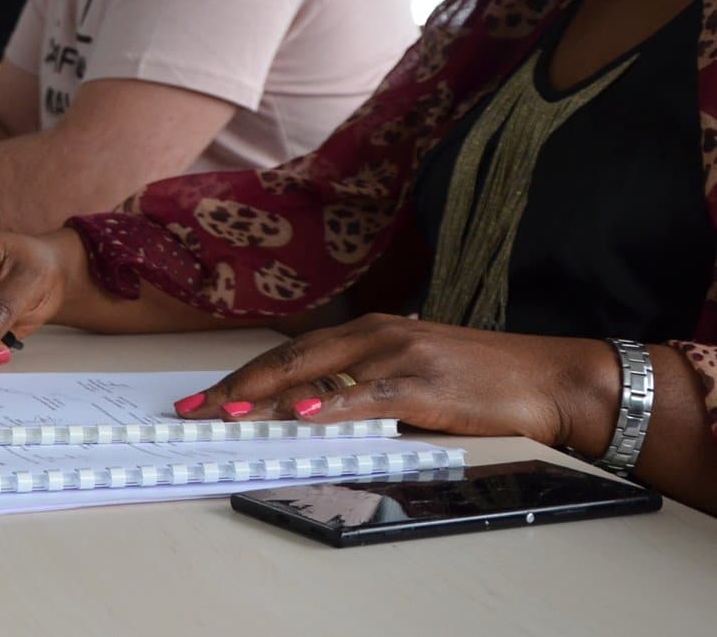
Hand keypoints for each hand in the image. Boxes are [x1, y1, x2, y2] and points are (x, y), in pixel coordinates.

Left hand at [172, 313, 608, 446]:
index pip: (290, 353)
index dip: (244, 376)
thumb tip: (315, 413)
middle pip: (289, 359)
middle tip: (194, 409)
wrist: (550, 378)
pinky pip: (367, 394)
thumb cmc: (483, 381)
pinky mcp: (424, 382)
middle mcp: (376, 333)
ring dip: (267, 395)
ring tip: (227, 412)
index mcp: (370, 330)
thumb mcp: (413, 376)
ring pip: (317, 373)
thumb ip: (365, 388)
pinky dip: (332, 402)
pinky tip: (302, 411)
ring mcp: (399, 354)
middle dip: (237, 386)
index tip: (205, 398)